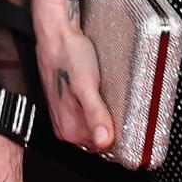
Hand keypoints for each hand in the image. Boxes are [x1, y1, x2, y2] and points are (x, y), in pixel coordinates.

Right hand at [31, 0, 116, 155]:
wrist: (56, 34)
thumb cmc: (69, 55)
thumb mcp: (87, 85)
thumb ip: (96, 115)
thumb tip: (104, 141)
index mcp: (70, 128)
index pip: (103, 147)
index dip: (117, 134)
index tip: (125, 119)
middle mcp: (64, 127)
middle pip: (97, 138)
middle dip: (109, 125)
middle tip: (117, 103)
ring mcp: (62, 117)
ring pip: (92, 127)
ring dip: (102, 116)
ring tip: (106, 96)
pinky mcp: (64, 106)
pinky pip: (85, 116)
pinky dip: (94, 108)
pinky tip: (97, 94)